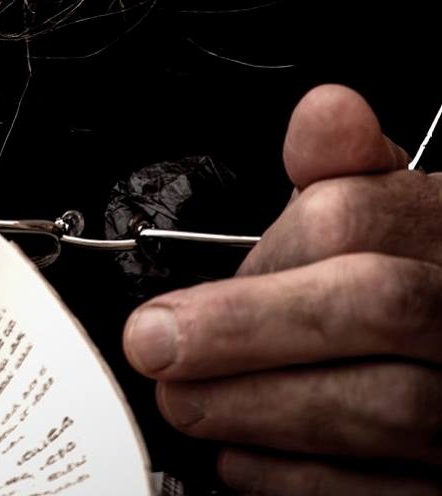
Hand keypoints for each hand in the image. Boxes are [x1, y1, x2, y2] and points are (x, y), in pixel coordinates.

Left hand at [122, 83, 441, 490]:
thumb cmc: (413, 275)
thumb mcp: (391, 203)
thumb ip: (345, 164)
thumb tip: (324, 112)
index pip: (356, 219)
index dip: (266, 250)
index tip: (190, 279)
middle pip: (375, 307)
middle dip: (248, 327)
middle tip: (156, 345)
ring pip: (385, 408)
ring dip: (261, 409)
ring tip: (182, 401)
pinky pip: (388, 491)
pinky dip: (302, 480)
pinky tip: (240, 458)